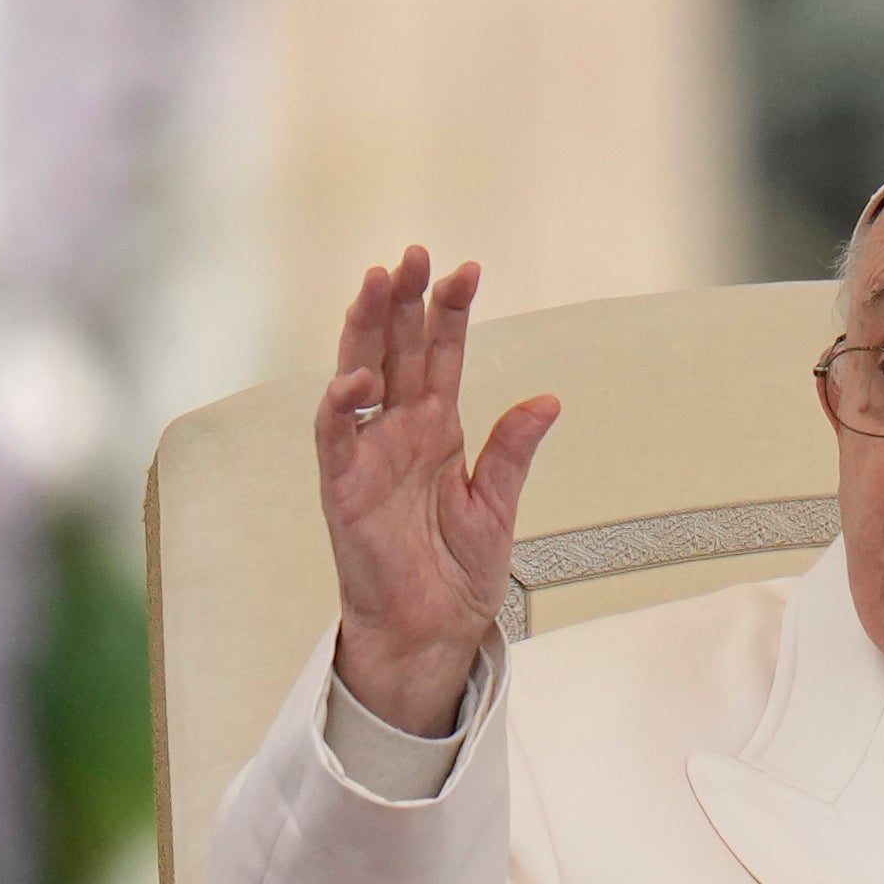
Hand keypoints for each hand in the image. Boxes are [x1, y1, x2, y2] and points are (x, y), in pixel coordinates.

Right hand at [315, 249, 560, 736]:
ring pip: (359, 373)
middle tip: (413, 253)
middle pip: (396, 349)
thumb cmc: (456, 573)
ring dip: (365, 328)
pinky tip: (358, 375)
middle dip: (403, 300)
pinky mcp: (343, 486)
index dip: (451, 312)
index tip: (468, 269)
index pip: (442, 355)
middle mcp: (399, 430)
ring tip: (377, 281)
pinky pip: (335, 436)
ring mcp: (368, 454)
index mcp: (438, 428)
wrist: (432, 630)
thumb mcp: (498, 505)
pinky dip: (342, 404)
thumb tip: (548, 399)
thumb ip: (514, 450)